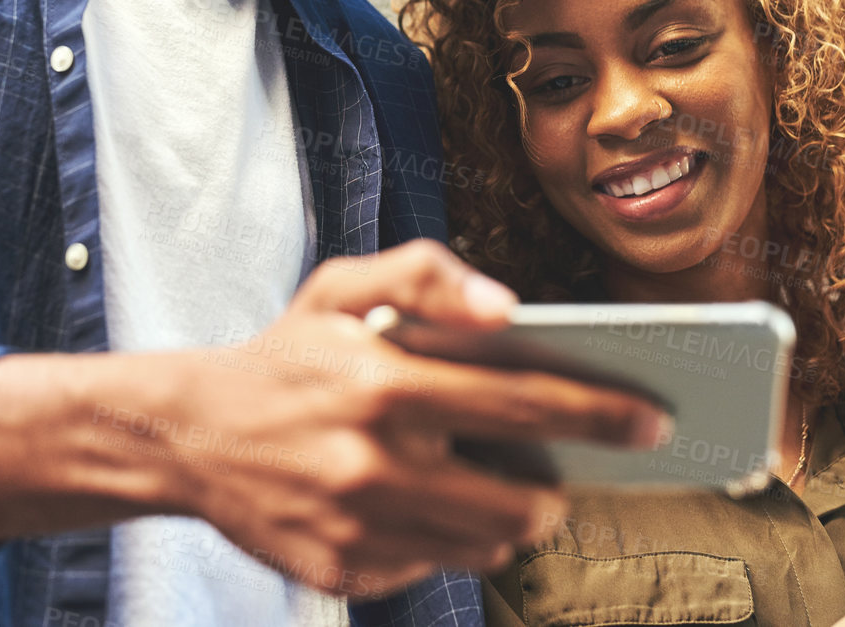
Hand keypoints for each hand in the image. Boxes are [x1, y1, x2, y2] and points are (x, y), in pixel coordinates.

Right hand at [166, 238, 670, 598]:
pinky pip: (431, 567)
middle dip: (558, 490)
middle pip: (521, 498)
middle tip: (560, 475)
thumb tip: (510, 307)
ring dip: (507, 518)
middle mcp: (375, 462)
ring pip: (485, 544)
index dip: (602, 413)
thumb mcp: (339, 286)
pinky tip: (420, 506)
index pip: (525, 401)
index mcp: (385, 382)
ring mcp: (359, 526)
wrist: (190, 433)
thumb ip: (425, 273)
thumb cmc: (285, 353)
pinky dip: (444, 540)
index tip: (654, 420)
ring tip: (494, 488)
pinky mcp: (343, 571)